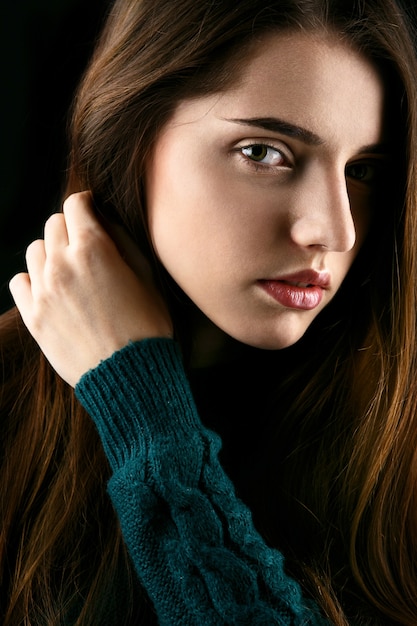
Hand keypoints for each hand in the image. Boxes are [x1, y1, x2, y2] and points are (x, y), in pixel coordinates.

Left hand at [9, 191, 172, 386]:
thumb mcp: (147, 277)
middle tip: (86, 245)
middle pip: (54, 224)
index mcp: (94, 249)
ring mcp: (43, 291)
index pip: (75, 204)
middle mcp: (62, 264)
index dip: (86, 204)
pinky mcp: (33, 317)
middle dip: (71, 227)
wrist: (130, 376)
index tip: (91, 210)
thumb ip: (123, 240)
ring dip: (51, 252)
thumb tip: (104, 220)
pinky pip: (19, 282)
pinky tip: (51, 289)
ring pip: (35, 250)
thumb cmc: (148, 326)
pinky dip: (33, 279)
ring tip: (70, 270)